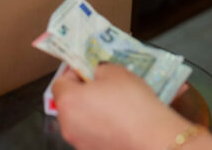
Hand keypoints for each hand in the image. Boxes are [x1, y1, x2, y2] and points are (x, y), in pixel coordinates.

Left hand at [52, 64, 189, 149]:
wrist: (152, 138)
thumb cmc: (133, 105)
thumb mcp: (115, 71)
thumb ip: (99, 69)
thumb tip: (97, 73)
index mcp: (68, 102)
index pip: (60, 82)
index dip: (73, 73)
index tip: (86, 69)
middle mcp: (68, 125)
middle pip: (69, 103)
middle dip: (83, 92)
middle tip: (102, 85)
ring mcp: (80, 143)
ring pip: (81, 121)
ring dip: (93, 110)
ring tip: (115, 104)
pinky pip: (93, 134)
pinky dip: (102, 127)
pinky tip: (120, 121)